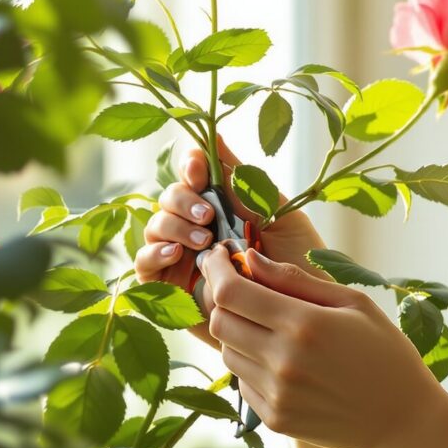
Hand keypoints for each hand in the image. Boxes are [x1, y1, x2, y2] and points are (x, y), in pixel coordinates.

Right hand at [133, 135, 330, 350]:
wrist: (304, 314)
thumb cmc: (300, 264)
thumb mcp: (279, 213)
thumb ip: (245, 177)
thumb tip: (212, 132)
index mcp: (223, 204)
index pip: (193, 174)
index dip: (190, 165)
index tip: (201, 169)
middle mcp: (197, 227)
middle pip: (168, 198)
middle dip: (183, 198)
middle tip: (207, 214)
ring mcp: (181, 258)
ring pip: (154, 227)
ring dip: (173, 226)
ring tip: (203, 241)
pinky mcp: (170, 290)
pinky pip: (143, 266)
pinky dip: (152, 255)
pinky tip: (174, 256)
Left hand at [194, 243, 447, 447]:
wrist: (403, 420)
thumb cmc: (384, 352)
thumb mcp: (353, 303)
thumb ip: (296, 280)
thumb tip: (249, 258)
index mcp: (304, 324)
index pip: (232, 292)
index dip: (216, 269)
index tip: (217, 256)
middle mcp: (283, 361)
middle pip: (219, 321)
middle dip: (223, 298)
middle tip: (240, 288)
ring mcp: (277, 394)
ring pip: (227, 352)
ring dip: (238, 333)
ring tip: (270, 328)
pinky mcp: (275, 419)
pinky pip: (242, 382)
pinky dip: (251, 365)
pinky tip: (282, 362)